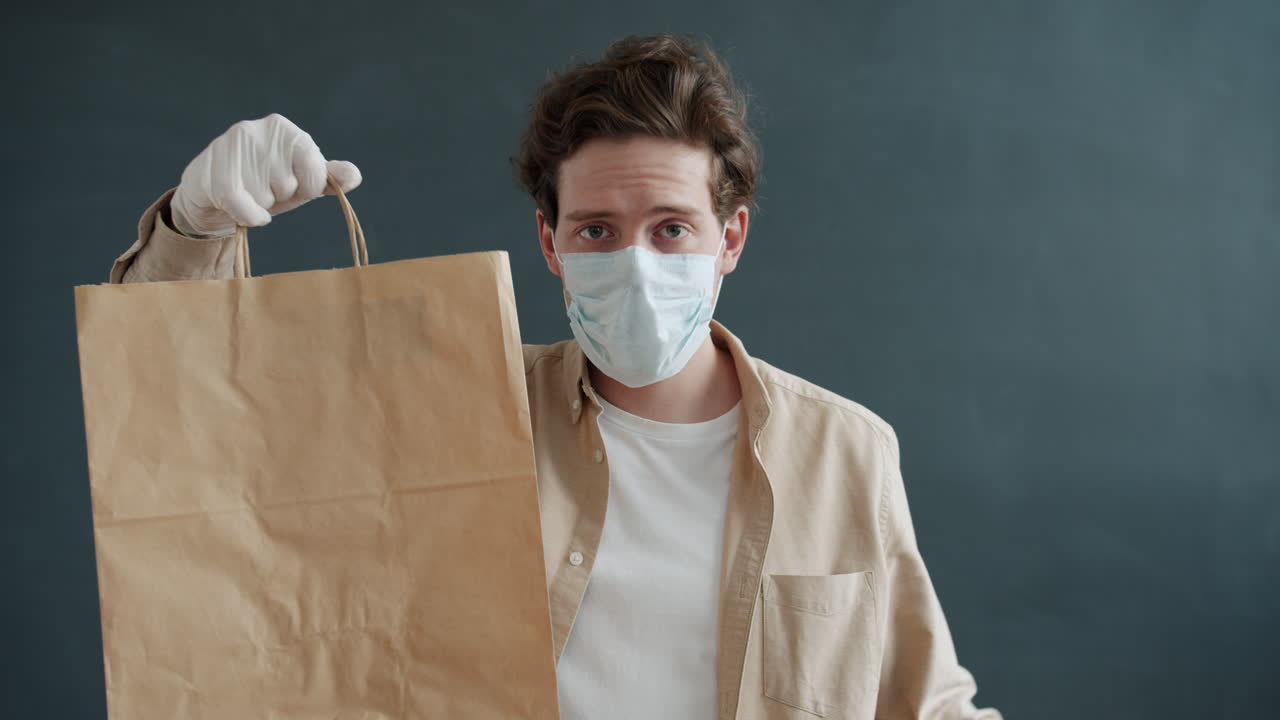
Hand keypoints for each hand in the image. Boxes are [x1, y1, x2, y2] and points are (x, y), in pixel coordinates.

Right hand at [170, 113, 361, 237]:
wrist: (213, 197)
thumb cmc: (263, 186)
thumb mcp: (301, 182)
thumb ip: (330, 178)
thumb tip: (354, 176)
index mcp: (284, 129)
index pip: (315, 168)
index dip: (308, 187)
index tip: (294, 186)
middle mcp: (256, 129)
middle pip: (288, 184)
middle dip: (279, 197)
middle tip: (263, 190)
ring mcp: (229, 145)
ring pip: (264, 196)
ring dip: (260, 206)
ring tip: (248, 194)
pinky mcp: (210, 167)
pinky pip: (239, 202)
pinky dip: (247, 215)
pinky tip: (245, 212)